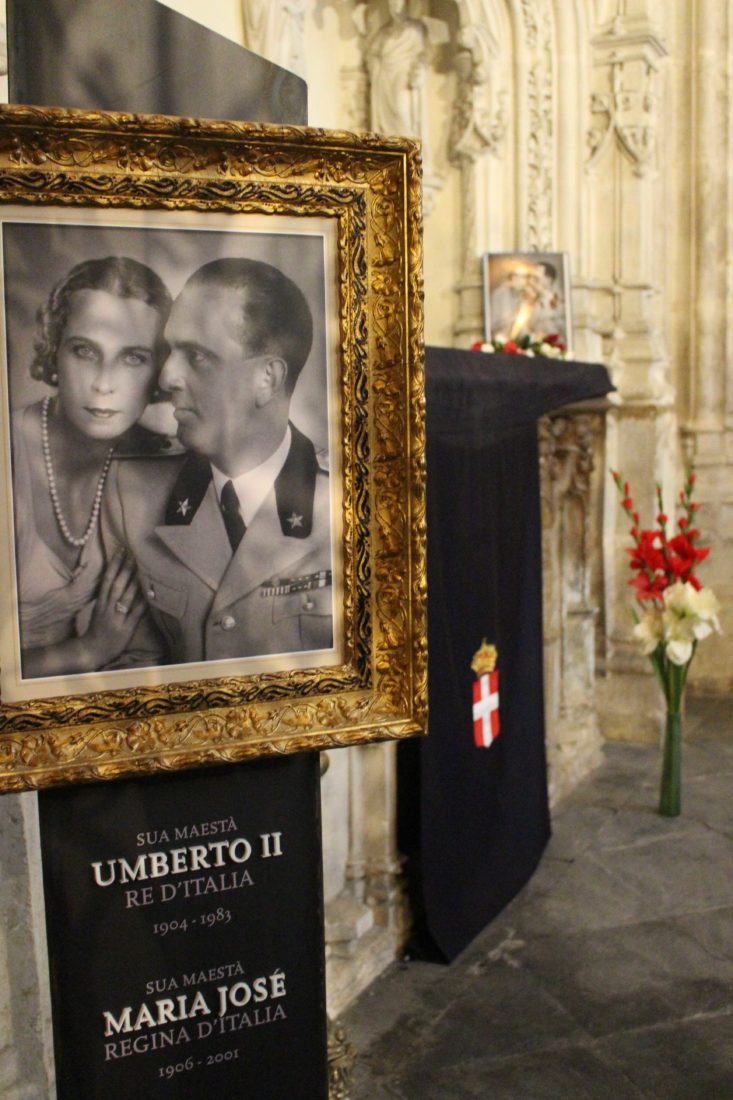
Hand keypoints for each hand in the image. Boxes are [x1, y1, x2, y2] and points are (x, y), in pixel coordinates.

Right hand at [20, 550, 148, 677]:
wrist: (92, 650)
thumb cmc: (97, 630)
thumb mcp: (98, 610)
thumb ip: (107, 597)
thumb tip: (117, 580)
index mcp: (100, 602)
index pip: (107, 580)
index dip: (114, 565)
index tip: (121, 551)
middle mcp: (107, 608)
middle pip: (117, 585)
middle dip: (125, 569)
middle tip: (134, 553)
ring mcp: (116, 618)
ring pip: (126, 597)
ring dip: (135, 582)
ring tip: (143, 568)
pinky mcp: (125, 628)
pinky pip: (136, 614)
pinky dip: (143, 604)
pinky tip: (150, 594)